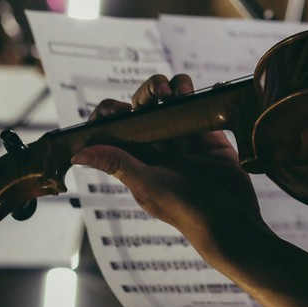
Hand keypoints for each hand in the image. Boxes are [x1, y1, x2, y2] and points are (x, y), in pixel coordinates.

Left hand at [71, 74, 268, 256]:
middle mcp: (156, 143)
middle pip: (143, 104)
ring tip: (178, 90)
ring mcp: (182, 136)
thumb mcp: (147, 186)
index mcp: (135, 156)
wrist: (229, 219)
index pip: (112, 127)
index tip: (118, 109)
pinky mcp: (207, 132)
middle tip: (160, 92)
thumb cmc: (184, 210)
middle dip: (148, 91)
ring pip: (170, 99)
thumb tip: (78, 154)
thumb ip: (117, 164)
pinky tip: (193, 92)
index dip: (109, 112)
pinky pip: (198, 105)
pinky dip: (194, 93)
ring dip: (172, 87)